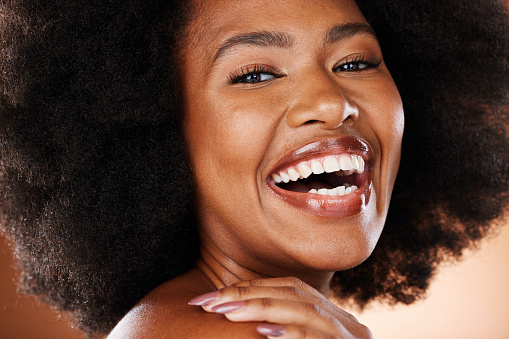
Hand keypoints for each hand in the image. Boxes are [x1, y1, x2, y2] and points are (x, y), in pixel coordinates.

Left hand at [188, 277, 372, 338]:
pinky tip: (264, 334)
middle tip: (210, 302)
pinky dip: (292, 334)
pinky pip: (318, 338)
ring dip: (263, 308)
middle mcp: (346, 323)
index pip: (289, 288)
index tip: (212, 296)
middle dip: (249, 295)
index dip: (251, 287)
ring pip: (306, 311)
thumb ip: (277, 328)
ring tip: (227, 312)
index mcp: (331, 317)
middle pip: (294, 295)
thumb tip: (231, 310)